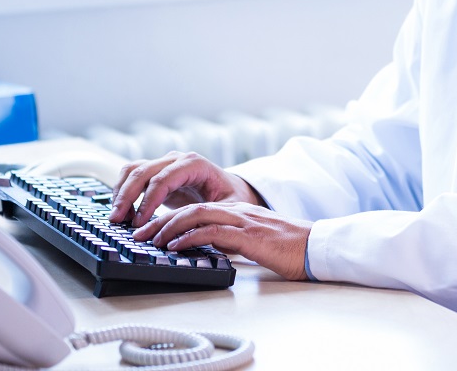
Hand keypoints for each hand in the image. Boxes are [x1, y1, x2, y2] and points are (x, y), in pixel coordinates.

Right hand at [109, 151, 262, 226]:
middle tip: (117, 221)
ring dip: (121, 192)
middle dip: (127, 196)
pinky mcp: (157, 173)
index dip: (148, 201)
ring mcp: (165, 163)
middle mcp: (178, 159)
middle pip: (143, 171)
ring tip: (118, 218)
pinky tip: (124, 213)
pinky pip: (132, 176)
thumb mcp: (229, 208)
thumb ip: (208, 215)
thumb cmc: (232, 199)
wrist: (232, 190)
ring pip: (133, 169)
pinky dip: (123, 192)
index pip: (164, 178)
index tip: (139, 222)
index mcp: (196, 164)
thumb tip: (186, 229)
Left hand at [133, 201, 311, 280]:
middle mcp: (238, 212)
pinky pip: (213, 232)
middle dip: (161, 219)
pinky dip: (190, 238)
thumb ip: (233, 240)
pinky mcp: (249, 236)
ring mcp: (243, 221)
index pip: (197, 208)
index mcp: (239, 212)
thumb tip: (209, 248)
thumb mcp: (255, 242)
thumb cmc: (290, 248)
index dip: (170, 217)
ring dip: (170, 226)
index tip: (150, 230)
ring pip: (198, 215)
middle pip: (191, 208)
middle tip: (139, 234)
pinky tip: (177, 246)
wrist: (317, 247)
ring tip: (152, 240)